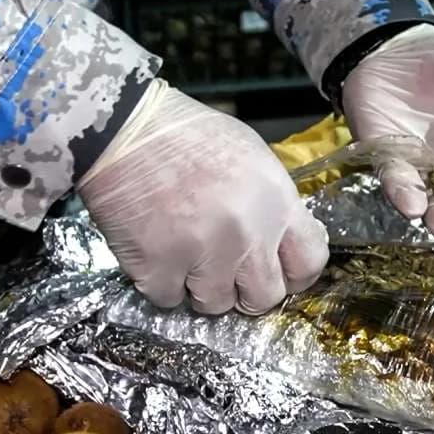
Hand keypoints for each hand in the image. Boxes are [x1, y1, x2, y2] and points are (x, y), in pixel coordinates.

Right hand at [78, 80, 328, 314]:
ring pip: (215, 304)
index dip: (293, 273)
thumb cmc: (187, 136)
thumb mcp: (252, 158)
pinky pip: (169, 299)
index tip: (276, 270)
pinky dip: (161, 282)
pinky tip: (157, 252)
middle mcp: (246, 235)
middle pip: (264, 297)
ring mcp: (202, 255)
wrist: (125, 129)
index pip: (309, 263)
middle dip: (246, 289)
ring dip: (200, 286)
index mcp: (275, 203)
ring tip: (185, 254)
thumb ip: (271, 205)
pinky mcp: (159, 269)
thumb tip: (277, 242)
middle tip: (226, 271)